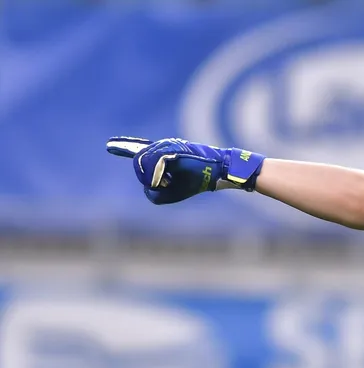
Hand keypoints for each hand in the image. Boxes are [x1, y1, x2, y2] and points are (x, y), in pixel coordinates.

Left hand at [106, 136, 264, 204]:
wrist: (220, 170)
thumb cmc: (199, 181)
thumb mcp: (172, 192)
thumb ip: (153, 191)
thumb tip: (148, 184)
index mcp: (162, 154)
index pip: (139, 150)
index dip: (124, 147)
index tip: (109, 146)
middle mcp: (163, 146)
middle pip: (138, 161)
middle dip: (146, 175)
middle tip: (166, 183)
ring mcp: (167, 145)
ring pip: (143, 161)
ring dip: (153, 176)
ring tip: (169, 181)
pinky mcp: (173, 148)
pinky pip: (155, 161)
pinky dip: (157, 174)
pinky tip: (166, 180)